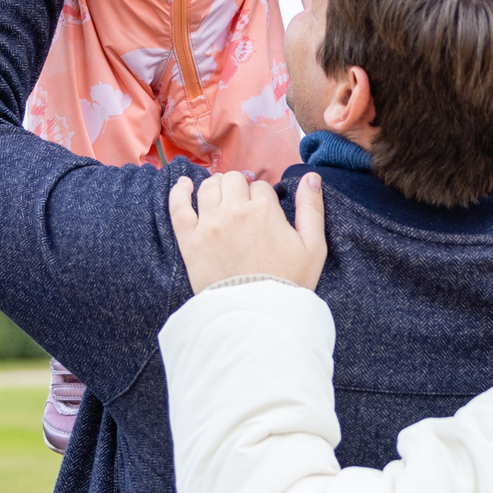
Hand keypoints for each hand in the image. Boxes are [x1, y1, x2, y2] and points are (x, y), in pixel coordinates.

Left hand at [168, 171, 327, 293]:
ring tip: (221, 197)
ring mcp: (209, 224)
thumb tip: (311, 177)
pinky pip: (178, 206)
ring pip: (208, 187)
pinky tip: (184, 185)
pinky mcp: (190, 240)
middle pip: (233, 180)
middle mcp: (234, 210)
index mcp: (264, 209)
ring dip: (216, 187)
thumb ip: (312, 208)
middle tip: (243, 203)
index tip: (264, 212)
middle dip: (240, 188)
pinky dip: (179, 191)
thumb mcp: (313, 247)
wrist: (257, 315)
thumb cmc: (288, 283)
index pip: (261, 187)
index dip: (264, 198)